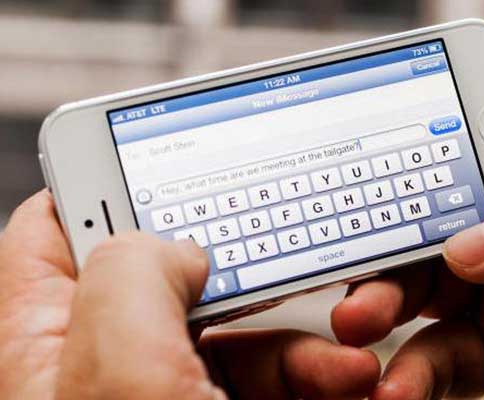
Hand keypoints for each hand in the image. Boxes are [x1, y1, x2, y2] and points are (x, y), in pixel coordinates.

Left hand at [0, 191, 379, 399]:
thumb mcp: (122, 379)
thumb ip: (132, 277)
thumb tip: (174, 245)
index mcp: (45, 345)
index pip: (49, 233)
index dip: (97, 185)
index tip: (157, 160)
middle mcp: (102, 365)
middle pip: (162, 275)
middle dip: (237, 272)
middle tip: (280, 258)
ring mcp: (165, 396)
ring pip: (231, 329)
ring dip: (297, 337)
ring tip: (347, 361)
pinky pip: (266, 376)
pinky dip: (312, 375)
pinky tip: (350, 385)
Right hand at [331, 54, 483, 398]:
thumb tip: (468, 243)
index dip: (455, 90)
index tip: (394, 106)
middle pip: (443, 201)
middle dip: (392, 223)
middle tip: (359, 246)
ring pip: (427, 283)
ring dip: (383, 300)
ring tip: (359, 318)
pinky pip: (441, 357)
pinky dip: (411, 373)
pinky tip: (396, 385)